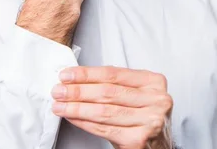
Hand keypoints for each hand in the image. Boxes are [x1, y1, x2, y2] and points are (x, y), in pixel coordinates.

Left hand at [51, 66, 173, 148]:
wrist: (159, 146)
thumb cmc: (142, 116)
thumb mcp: (135, 94)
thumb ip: (114, 85)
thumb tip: (76, 80)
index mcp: (154, 81)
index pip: (113, 74)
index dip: (87, 74)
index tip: (67, 75)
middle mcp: (156, 99)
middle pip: (108, 92)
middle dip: (78, 91)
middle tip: (58, 90)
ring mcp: (150, 121)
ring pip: (104, 111)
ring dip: (77, 108)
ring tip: (60, 105)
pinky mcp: (139, 140)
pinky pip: (105, 129)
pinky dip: (85, 123)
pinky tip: (72, 118)